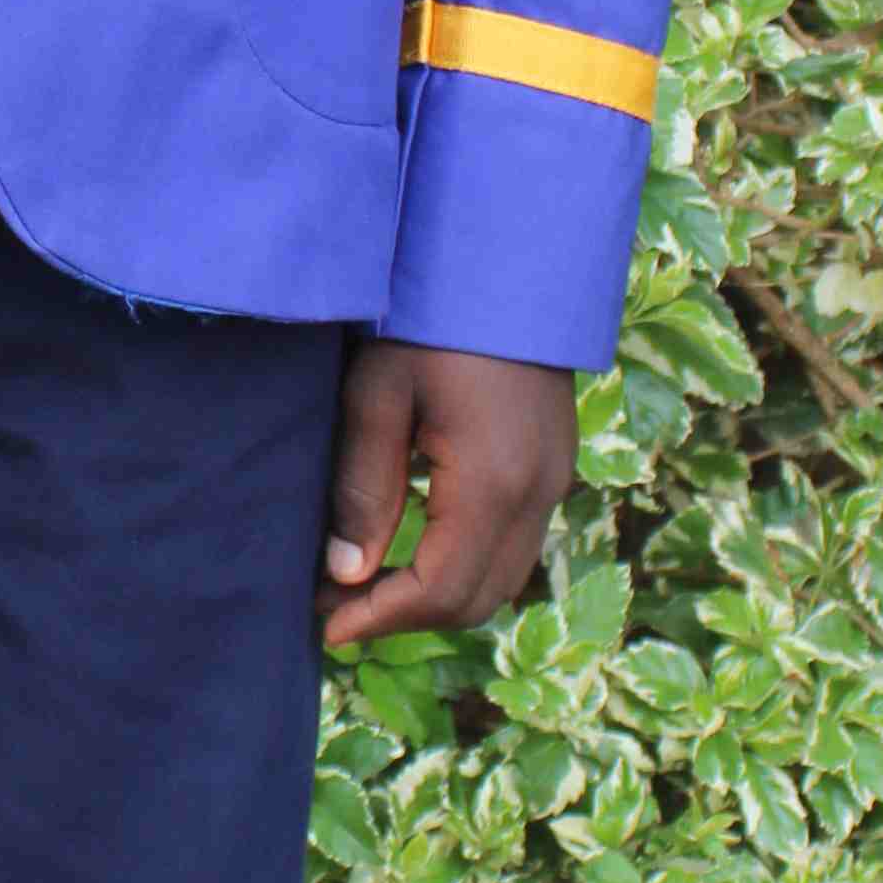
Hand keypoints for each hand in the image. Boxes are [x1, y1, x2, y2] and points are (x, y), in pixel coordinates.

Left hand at [320, 340, 575, 651]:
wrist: (507, 259)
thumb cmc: (430, 318)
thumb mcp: (377, 395)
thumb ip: (363, 490)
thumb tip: (346, 573)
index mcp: (494, 481)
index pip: (440, 590)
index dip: (380, 618)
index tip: (326, 623)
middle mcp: (539, 493)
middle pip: (476, 601)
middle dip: (405, 617)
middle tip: (337, 605)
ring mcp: (555, 481)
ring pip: (501, 580)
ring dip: (436, 595)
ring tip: (366, 581)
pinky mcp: (555, 466)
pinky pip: (514, 546)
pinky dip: (464, 566)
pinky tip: (411, 545)